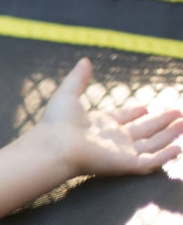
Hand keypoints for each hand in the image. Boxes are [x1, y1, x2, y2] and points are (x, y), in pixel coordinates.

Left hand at [41, 58, 182, 177]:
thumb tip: (84, 60)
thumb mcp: (68, 94)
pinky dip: (164, 156)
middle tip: (179, 113)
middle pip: (142, 130)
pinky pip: (150, 162)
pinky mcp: (125, 164)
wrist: (54, 146)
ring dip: (168, 136)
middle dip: (161, 122)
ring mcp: (120, 153)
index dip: (134, 113)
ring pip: (151, 145)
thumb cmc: (57, 122)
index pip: (122, 119)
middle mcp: (111, 139)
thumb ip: (78, 79)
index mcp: (99, 124)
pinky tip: (178, 148)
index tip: (146, 107)